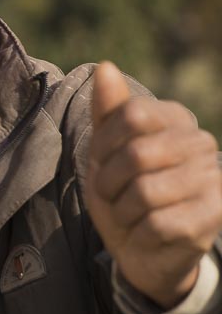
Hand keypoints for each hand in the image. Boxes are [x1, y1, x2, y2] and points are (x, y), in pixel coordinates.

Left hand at [84, 61, 221, 309]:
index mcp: (176, 118)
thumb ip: (107, 110)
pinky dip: (138, 232)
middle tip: (112, 194)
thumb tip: (105, 66)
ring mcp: (213, 179)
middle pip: (137, 153)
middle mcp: (202, 143)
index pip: (130, 114)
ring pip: (146, 191)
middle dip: (109, 181)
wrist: (140, 247)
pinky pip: (158, 223)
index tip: (102, 160)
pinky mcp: (216, 216)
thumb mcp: (105, 150)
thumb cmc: (121, 190)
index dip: (104, 143)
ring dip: (123, 210)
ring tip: (129, 213)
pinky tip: (145, 233)